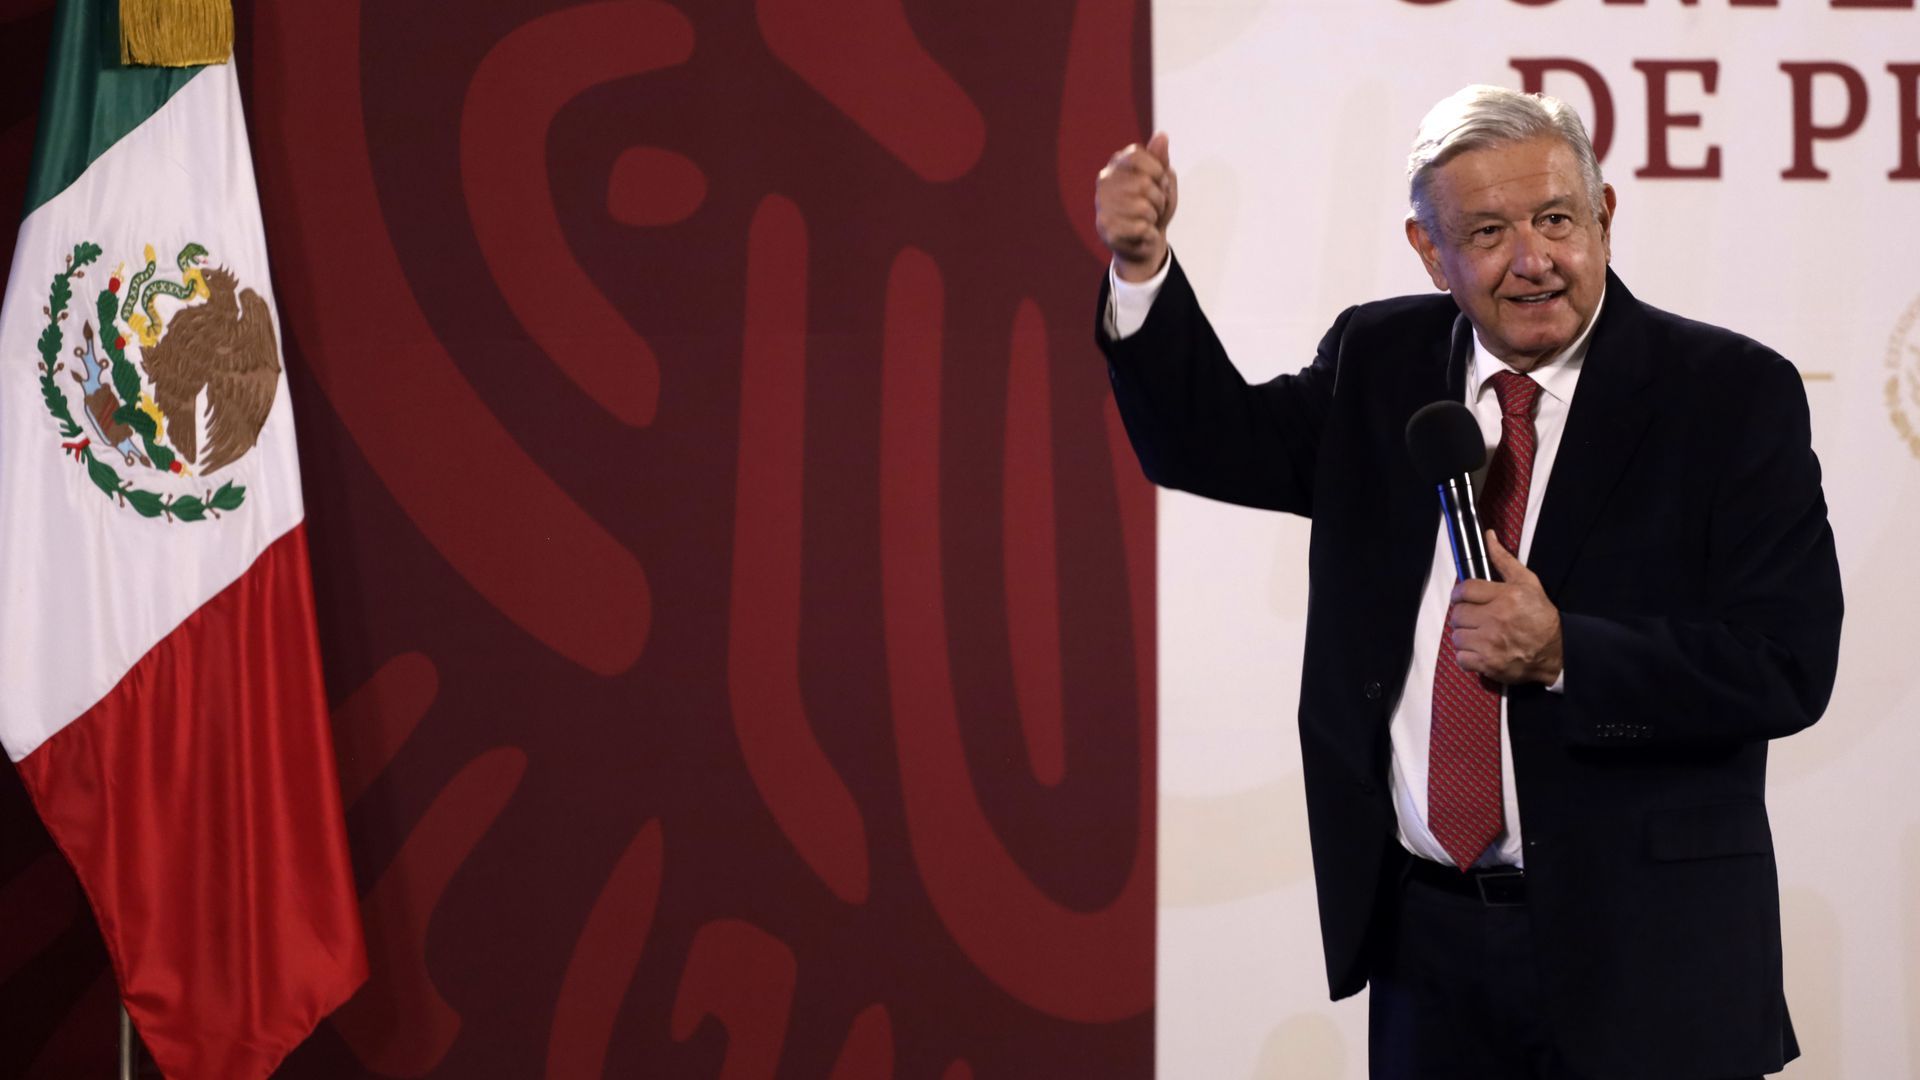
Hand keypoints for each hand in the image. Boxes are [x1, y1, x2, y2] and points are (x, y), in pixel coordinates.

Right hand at [1095, 132, 1176, 281]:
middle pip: (1144, 183)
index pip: (1137, 155)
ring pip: (1143, 207)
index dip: (1157, 170)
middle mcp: (1104, 182)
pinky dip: (1150, 232)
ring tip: (1148, 219)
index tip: (1161, 181)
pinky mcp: (1106, 229)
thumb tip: (1162, 135)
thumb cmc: (1153, 207)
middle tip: (1156, 205)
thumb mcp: (1162, 181)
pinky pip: (1140, 227)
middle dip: (1160, 197)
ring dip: (1154, 216)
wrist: (1144, 243)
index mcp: (1116, 165)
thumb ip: (1160, 159)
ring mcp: (1102, 205)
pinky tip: (1143, 233)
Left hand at [1446, 531, 1563, 685]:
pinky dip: (1467, 656)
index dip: (1460, 594)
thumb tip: (1489, 537)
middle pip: (1458, 615)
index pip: (1464, 590)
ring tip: (1478, 634)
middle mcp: (1496, 620)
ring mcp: (1491, 644)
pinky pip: (1461, 658)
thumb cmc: (1541, 616)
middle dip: (1464, 616)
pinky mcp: (1489, 664)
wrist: (1557, 651)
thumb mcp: (1527, 582)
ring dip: (1465, 636)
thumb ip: (1504, 559)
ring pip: (1457, 636)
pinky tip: (1479, 649)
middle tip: (1476, 618)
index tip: (1464, 598)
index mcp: (1506, 597)